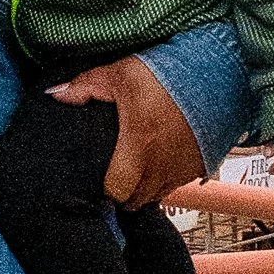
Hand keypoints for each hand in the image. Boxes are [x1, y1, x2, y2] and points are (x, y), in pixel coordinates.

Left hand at [46, 55, 204, 208]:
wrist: (220, 72)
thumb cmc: (168, 74)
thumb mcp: (122, 74)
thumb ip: (86, 86)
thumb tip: (54, 94)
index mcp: (139, 145)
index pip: (115, 191)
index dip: (104, 189)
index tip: (99, 178)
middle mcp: (161, 164)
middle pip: (134, 200)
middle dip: (121, 192)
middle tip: (113, 174)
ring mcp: (182, 169)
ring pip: (154, 196)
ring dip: (142, 187)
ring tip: (134, 168)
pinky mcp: (200, 167)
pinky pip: (176, 185)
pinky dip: (165, 179)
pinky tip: (159, 160)